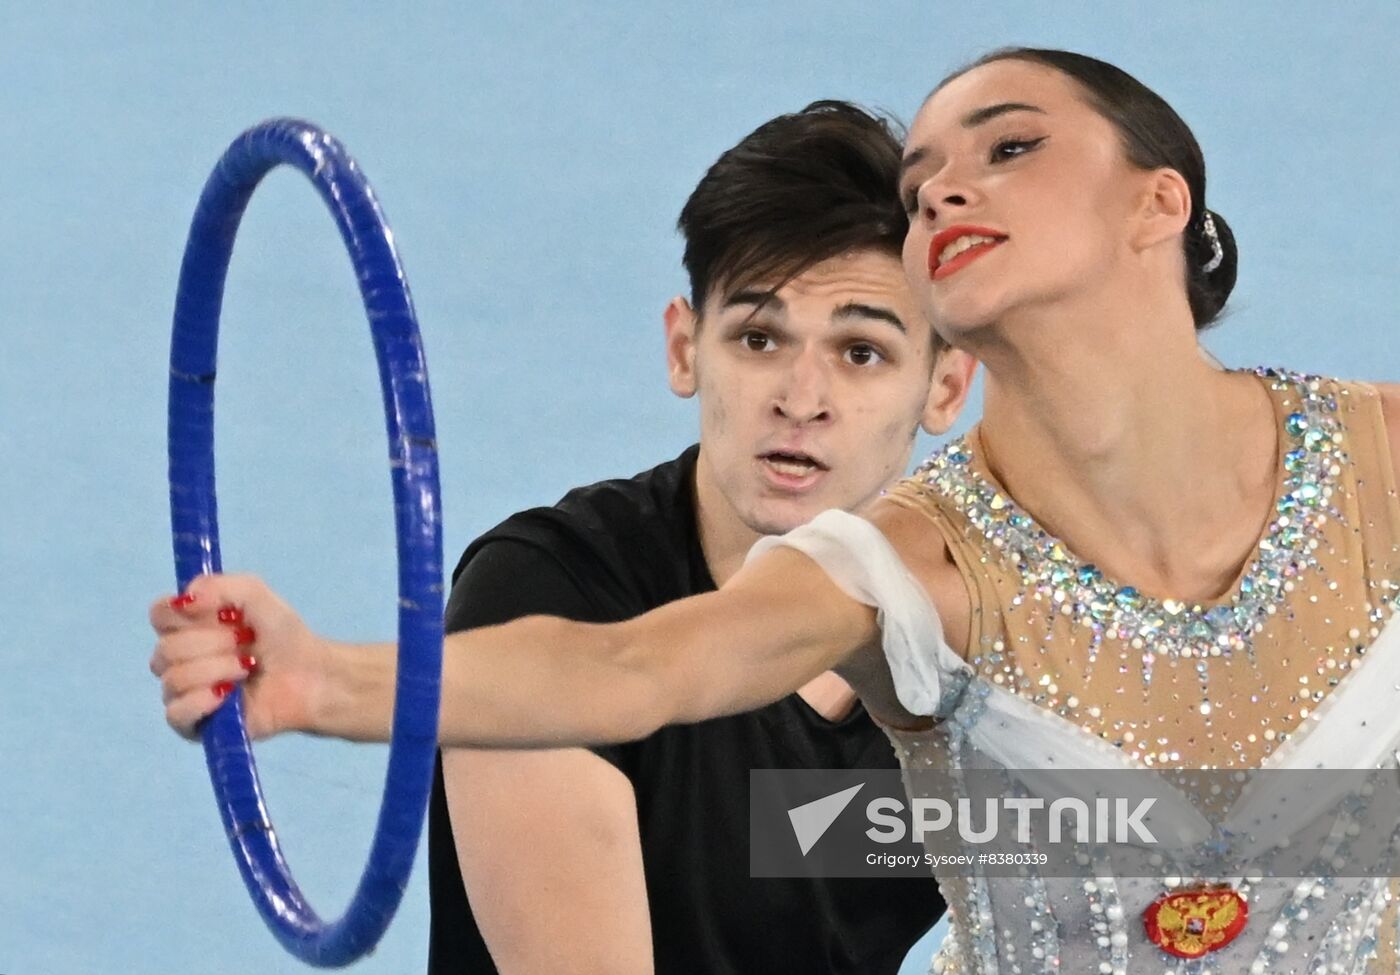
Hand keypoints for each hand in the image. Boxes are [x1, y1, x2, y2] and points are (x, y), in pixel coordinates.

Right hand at [149, 573, 329, 739]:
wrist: (309, 674)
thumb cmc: (282, 635)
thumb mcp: (255, 595)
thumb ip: (219, 585)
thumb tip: (183, 600)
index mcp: (189, 626)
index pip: (158, 614)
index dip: (181, 614)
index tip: (216, 613)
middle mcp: (180, 658)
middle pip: (165, 649)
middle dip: (211, 643)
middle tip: (243, 642)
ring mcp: (184, 692)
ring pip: (173, 679)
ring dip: (217, 669)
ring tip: (247, 667)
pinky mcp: (193, 724)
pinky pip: (176, 712)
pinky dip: (203, 700)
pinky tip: (228, 693)